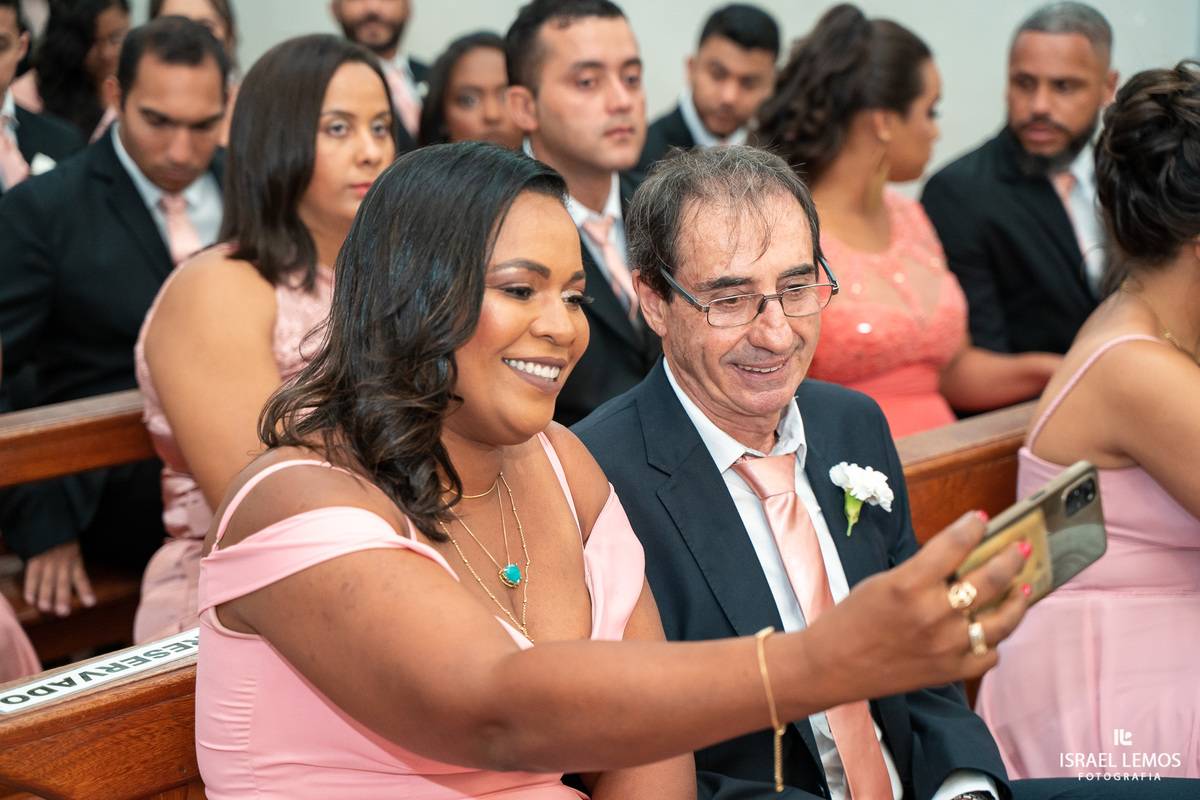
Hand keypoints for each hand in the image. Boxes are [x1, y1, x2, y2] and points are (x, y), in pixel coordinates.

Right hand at [23, 540, 95, 616]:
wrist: (49, 525)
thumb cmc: (64, 543)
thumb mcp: (76, 551)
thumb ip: (77, 568)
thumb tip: (84, 590)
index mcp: (75, 562)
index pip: (82, 578)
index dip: (85, 590)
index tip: (90, 603)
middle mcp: (62, 564)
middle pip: (62, 583)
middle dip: (62, 598)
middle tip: (63, 613)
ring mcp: (48, 562)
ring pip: (47, 581)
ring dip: (45, 596)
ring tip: (45, 609)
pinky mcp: (34, 561)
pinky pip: (32, 575)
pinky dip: (30, 587)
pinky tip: (30, 599)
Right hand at [812, 511, 1027, 703]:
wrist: (832, 666)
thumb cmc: (850, 619)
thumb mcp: (881, 582)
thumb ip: (921, 571)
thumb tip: (958, 559)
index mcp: (908, 584)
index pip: (955, 544)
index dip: (974, 526)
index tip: (983, 518)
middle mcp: (933, 614)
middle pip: (989, 579)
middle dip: (1010, 558)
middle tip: (1020, 548)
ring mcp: (945, 646)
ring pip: (1001, 621)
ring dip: (1017, 602)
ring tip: (1023, 589)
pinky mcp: (949, 672)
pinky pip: (988, 655)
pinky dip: (993, 643)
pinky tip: (993, 632)